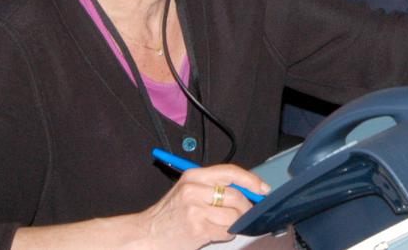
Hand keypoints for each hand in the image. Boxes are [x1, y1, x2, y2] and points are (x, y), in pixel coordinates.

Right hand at [136, 165, 268, 248]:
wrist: (145, 234)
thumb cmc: (169, 214)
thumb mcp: (188, 190)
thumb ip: (215, 187)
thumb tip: (249, 191)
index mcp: (194, 176)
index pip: (231, 172)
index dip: (251, 181)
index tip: (263, 189)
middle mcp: (194, 190)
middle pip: (236, 196)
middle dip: (246, 208)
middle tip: (245, 214)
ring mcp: (195, 210)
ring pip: (233, 216)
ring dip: (234, 224)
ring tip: (221, 225)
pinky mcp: (197, 229)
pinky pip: (225, 232)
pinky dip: (226, 234)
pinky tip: (214, 233)